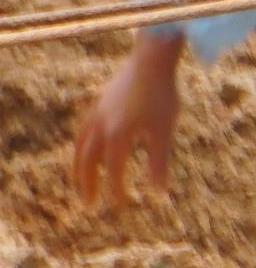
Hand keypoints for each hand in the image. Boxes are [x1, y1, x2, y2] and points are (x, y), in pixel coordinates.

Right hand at [68, 32, 183, 212]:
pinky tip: (90, 150)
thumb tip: (159, 192)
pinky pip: (83, 130)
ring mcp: (96, 113)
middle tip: (89, 205)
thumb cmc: (163, 94)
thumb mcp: (164, 129)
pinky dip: (82, 146)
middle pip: (87, 162)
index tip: (121, 208)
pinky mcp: (98, 102)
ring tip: (83, 181)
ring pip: (80, 146)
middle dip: (88, 184)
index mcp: (117, 135)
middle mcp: (100, 126)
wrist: (151, 59)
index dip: (117, 192)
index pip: (114, 171)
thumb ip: (159, 161)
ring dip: (80, 167)